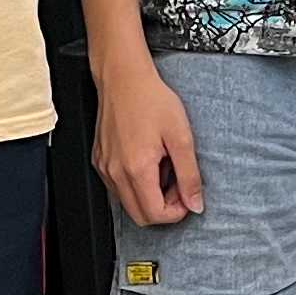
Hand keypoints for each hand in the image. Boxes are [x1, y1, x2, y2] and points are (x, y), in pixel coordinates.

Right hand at [93, 63, 202, 229]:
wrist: (124, 78)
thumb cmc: (151, 100)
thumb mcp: (181, 137)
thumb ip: (190, 175)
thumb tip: (195, 203)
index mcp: (136, 169)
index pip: (155, 215)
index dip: (176, 212)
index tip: (187, 196)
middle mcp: (115, 172)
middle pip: (140, 216)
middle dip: (164, 207)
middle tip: (178, 184)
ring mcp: (104, 167)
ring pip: (128, 203)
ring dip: (149, 196)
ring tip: (163, 168)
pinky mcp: (99, 160)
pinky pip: (117, 187)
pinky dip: (136, 184)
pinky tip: (148, 161)